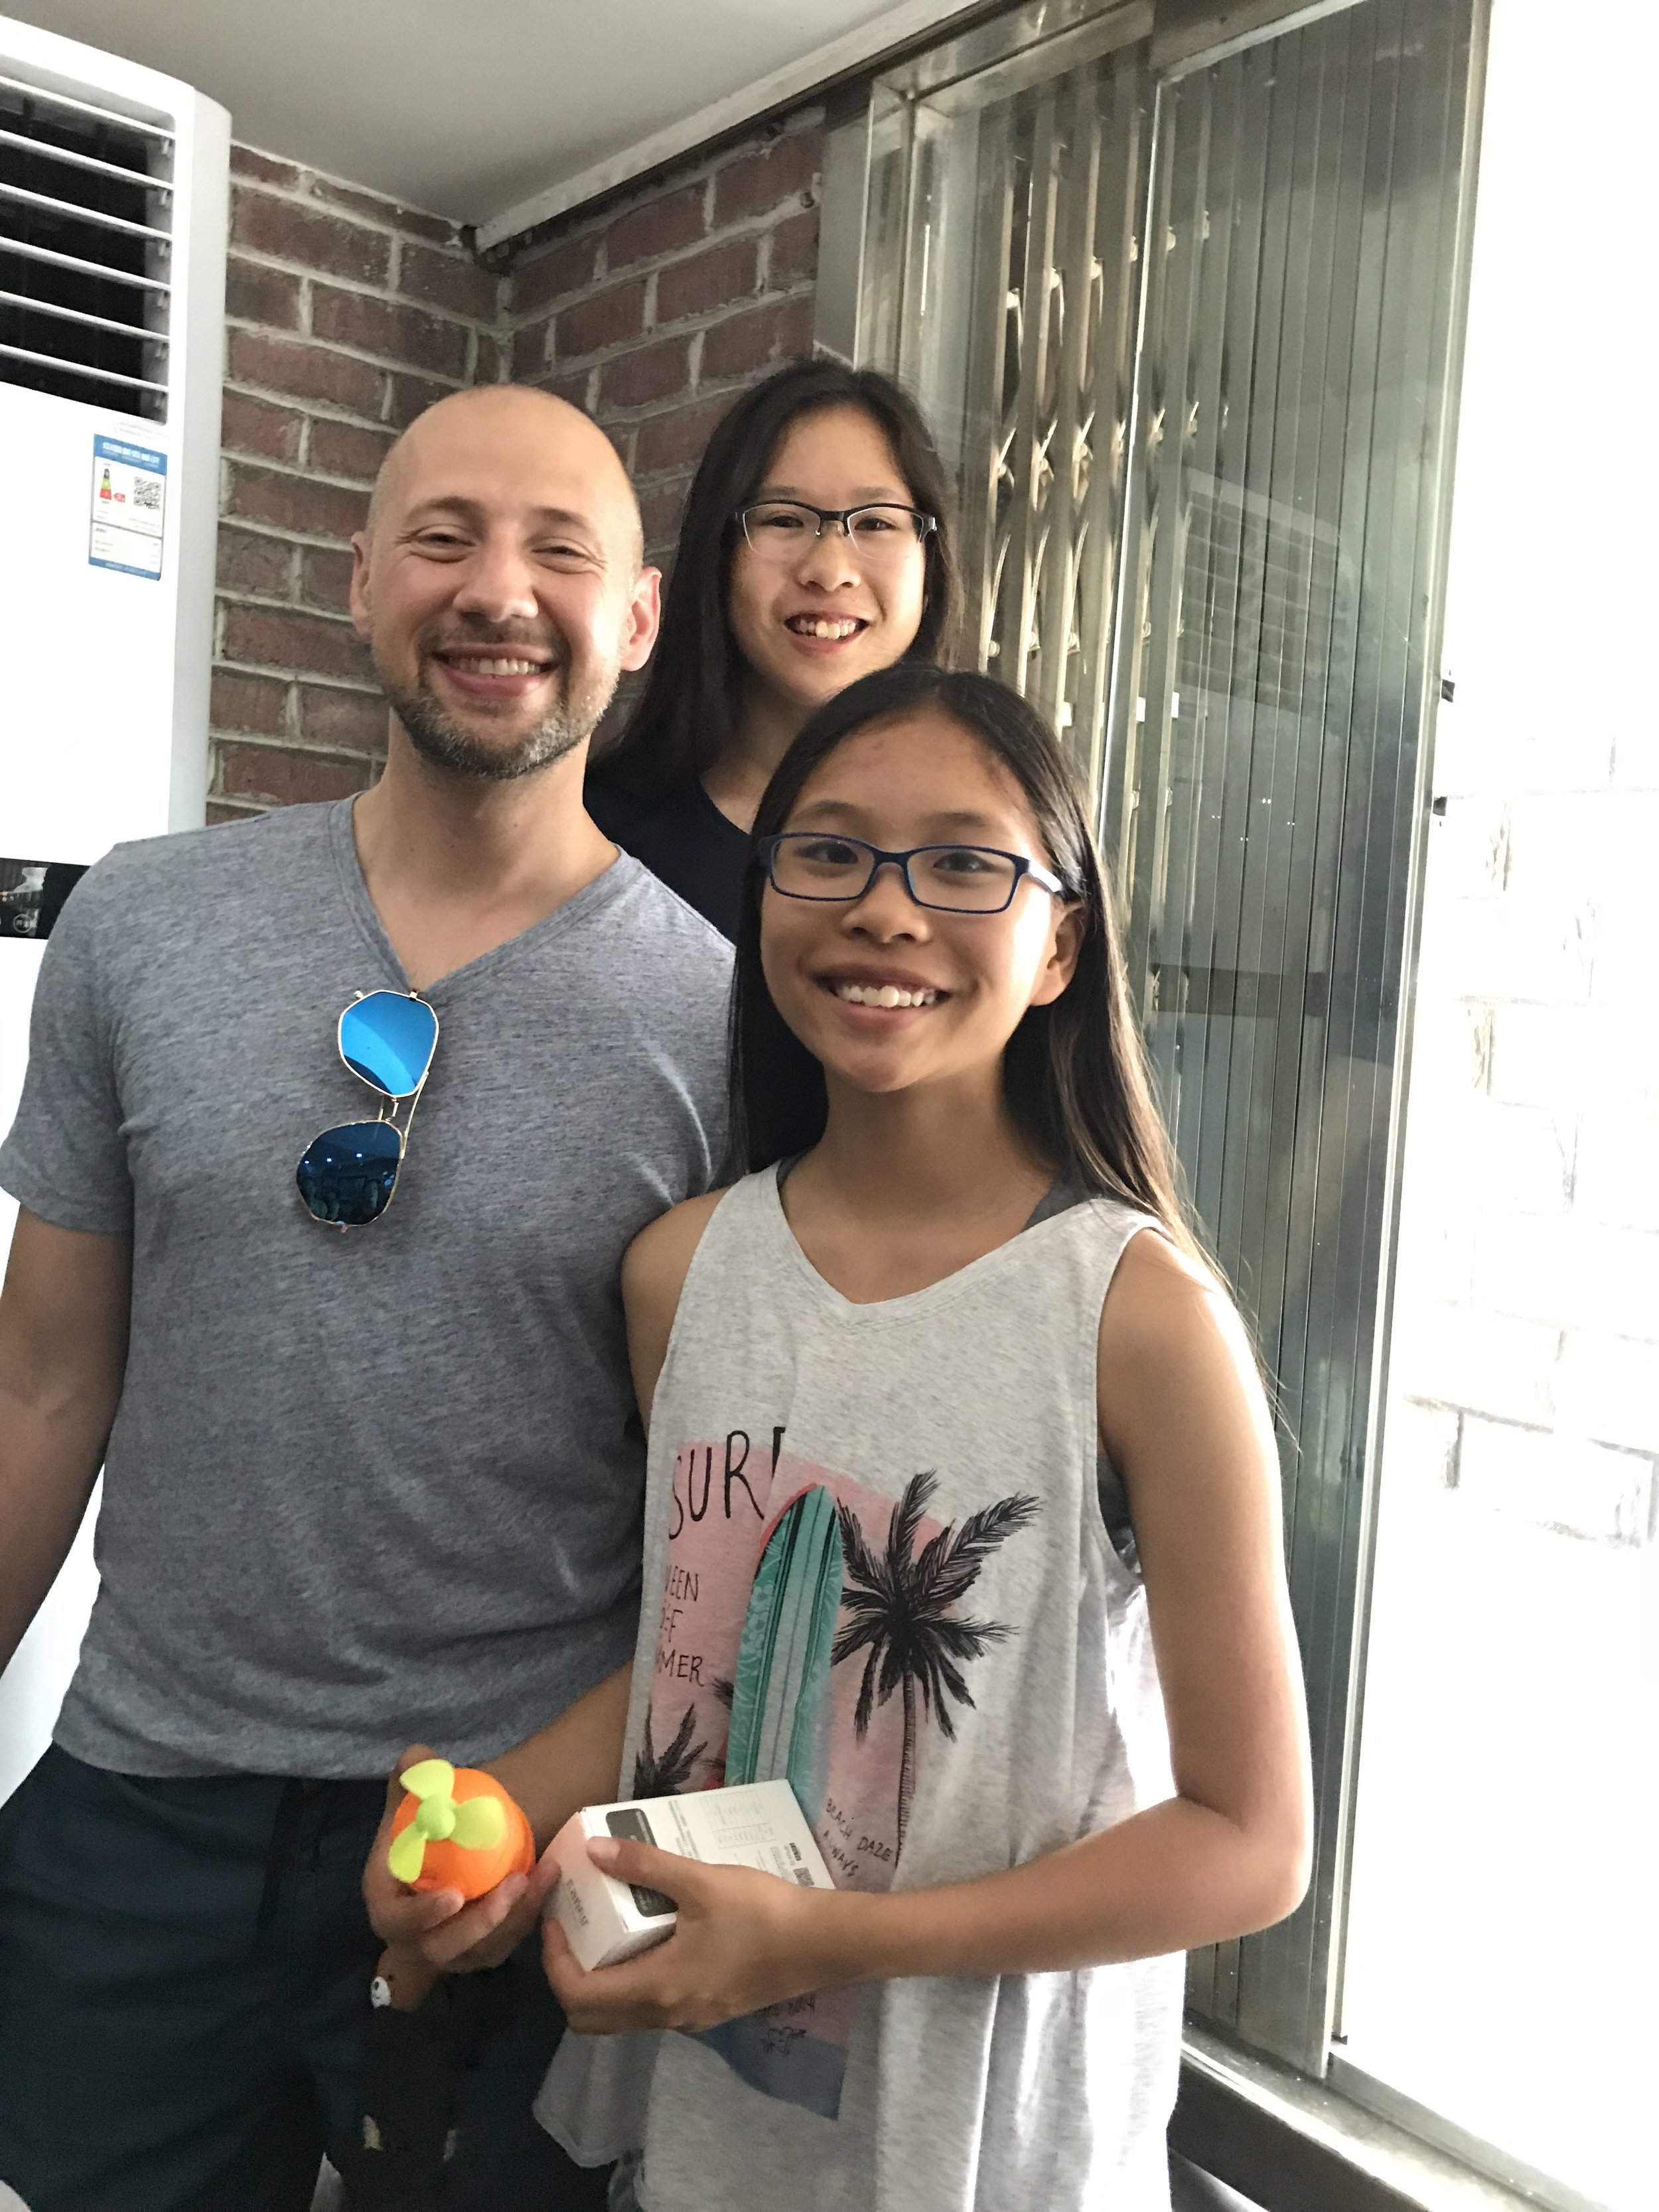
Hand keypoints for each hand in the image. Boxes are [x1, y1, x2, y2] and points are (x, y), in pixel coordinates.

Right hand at [363, 1743, 559, 1974]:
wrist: (473, 1825)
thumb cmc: (442, 1812)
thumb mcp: (427, 1787)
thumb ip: (418, 1772)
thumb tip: (417, 1761)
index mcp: (389, 1897)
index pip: (393, 1919)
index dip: (419, 1915)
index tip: (454, 1896)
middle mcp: (416, 1931)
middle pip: (439, 1948)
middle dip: (477, 1924)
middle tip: (512, 1885)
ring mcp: (451, 1944)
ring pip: (480, 1950)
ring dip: (512, 1918)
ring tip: (538, 1875)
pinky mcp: (483, 1946)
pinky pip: (506, 1943)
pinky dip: (528, 1915)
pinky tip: (546, 1879)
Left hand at [541, 1836, 847, 2032]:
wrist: (821, 1945)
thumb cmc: (761, 1913)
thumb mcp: (701, 1881)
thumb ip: (645, 1866)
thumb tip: (594, 1850)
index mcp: (656, 1988)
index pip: (578, 1995)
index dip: (554, 1960)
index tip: (554, 1922)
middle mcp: (665, 2015)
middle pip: (592, 2016)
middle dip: (569, 1976)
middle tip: (572, 1929)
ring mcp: (688, 2019)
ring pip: (622, 2015)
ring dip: (601, 1980)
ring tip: (607, 1927)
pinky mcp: (707, 2010)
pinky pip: (650, 2007)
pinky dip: (632, 1980)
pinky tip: (650, 1936)